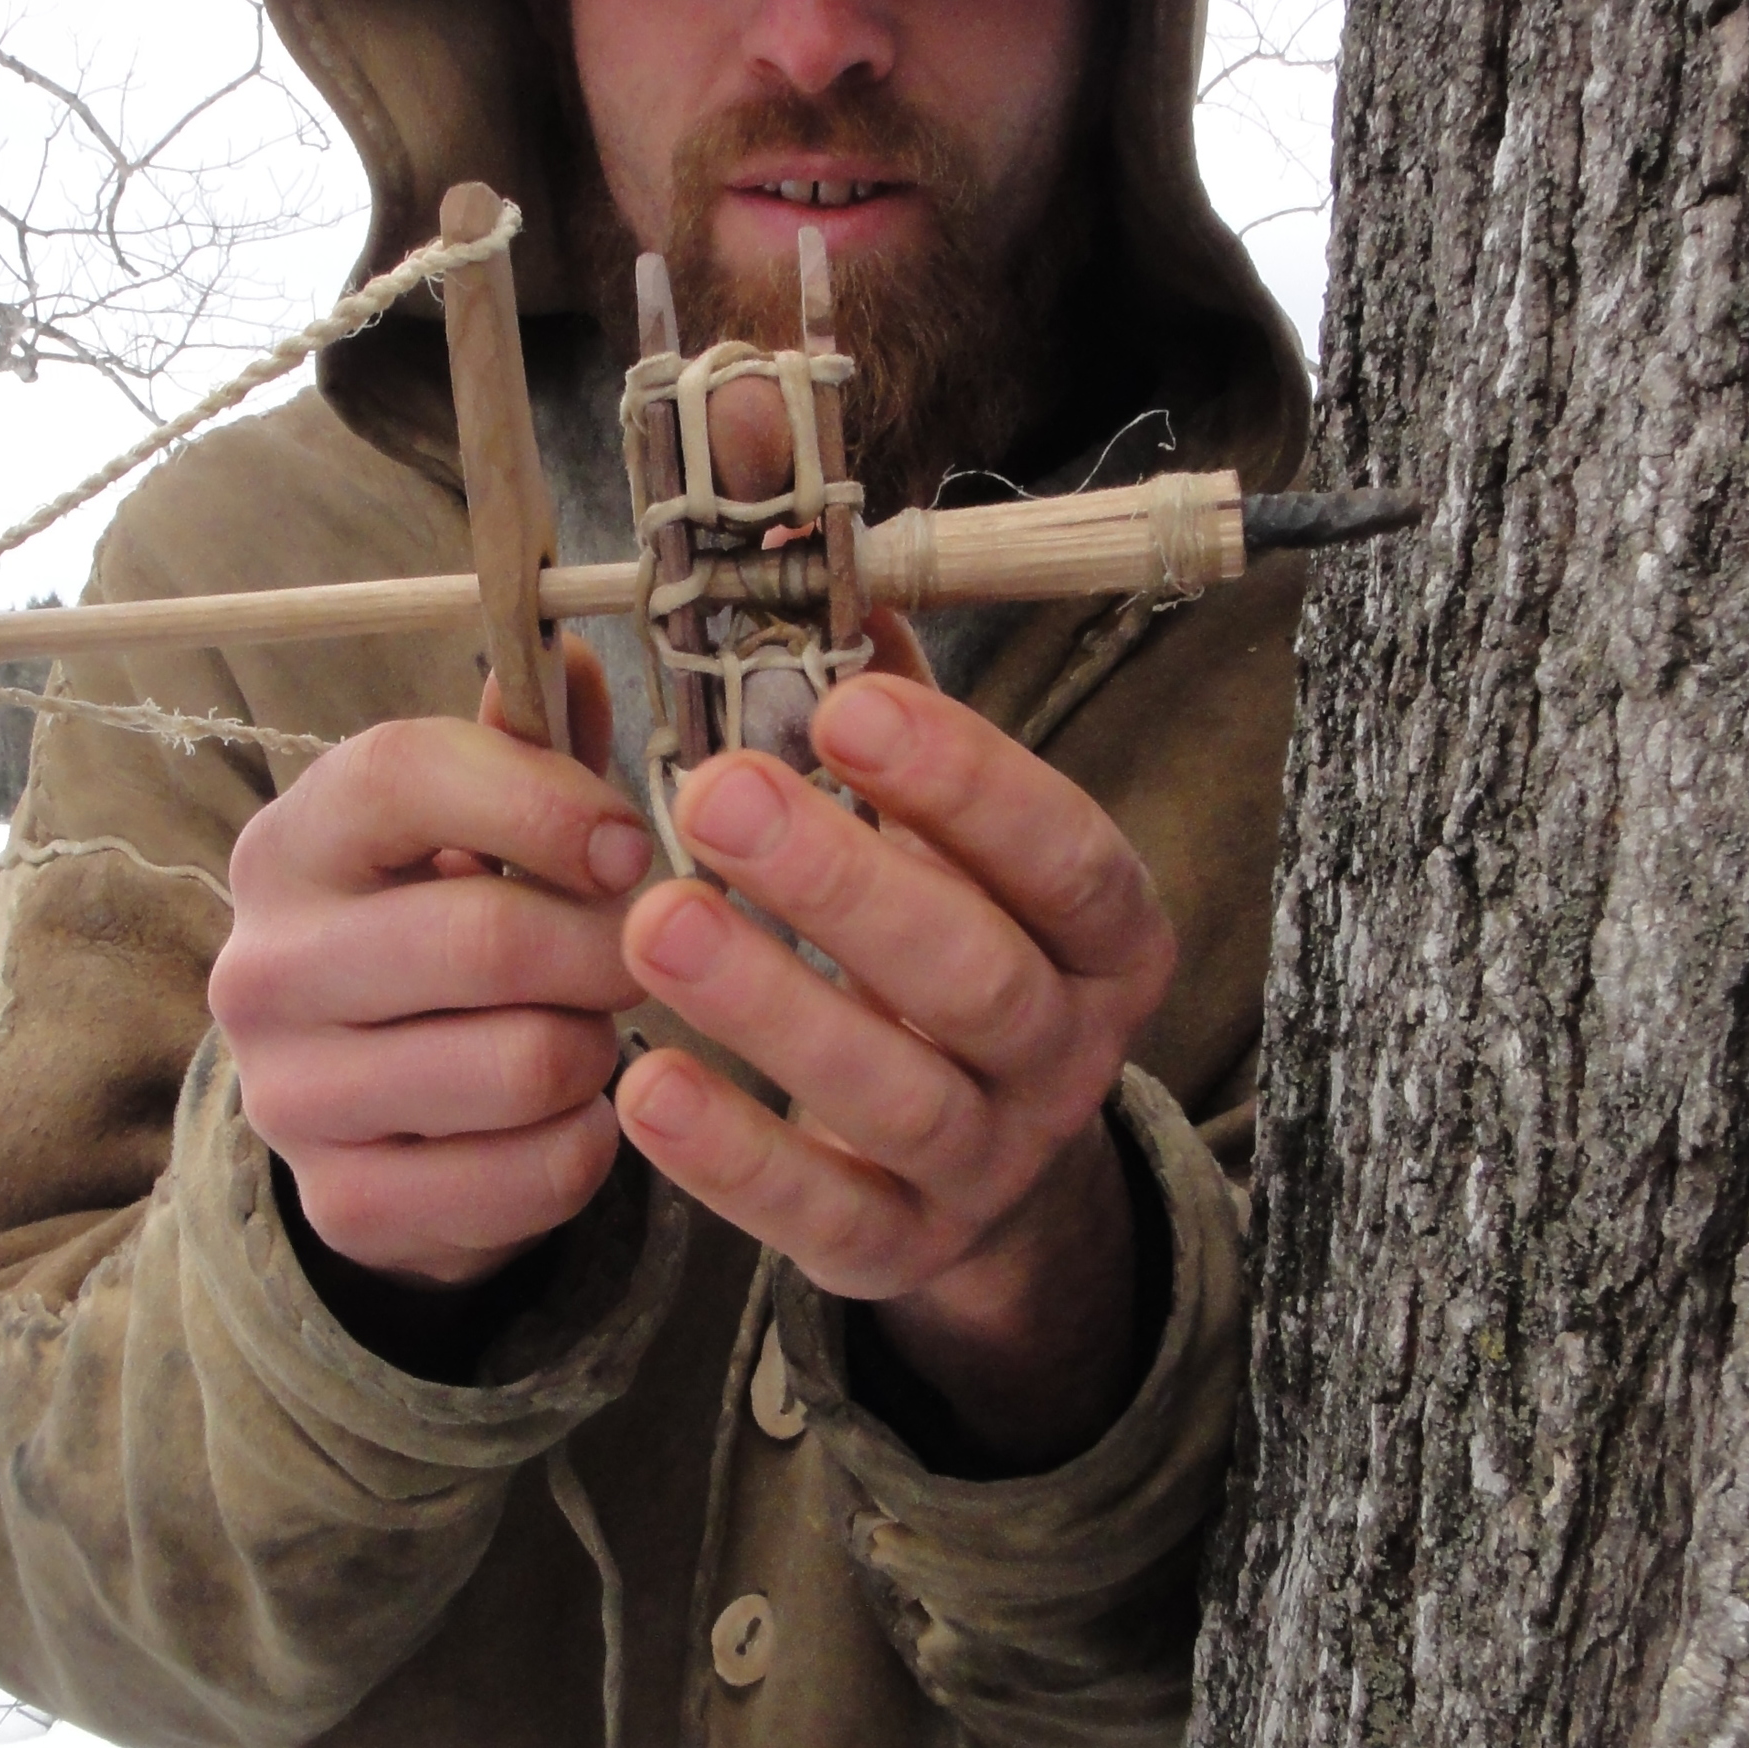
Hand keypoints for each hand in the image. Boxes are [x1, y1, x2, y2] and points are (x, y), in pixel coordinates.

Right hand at [210, 645, 647, 1289]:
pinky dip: (587, 1144)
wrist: (369, 1125)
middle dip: (608, 945)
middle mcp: (263, 967)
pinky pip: (535, 1174)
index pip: (401, 772)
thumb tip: (574, 650)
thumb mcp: (472, 831)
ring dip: (599, 1049)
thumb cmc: (441, 935)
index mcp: (291, 844)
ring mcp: (290, 1097)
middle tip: (647, 953)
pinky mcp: (347, 1205)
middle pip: (485, 936)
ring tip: (588, 1032)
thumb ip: (529, 745)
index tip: (630, 839)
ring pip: (524, 1063)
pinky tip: (570, 1116)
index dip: (543, 798)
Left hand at [613, 660, 1174, 1466]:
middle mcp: (1071, 1054)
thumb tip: (788, 498)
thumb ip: (877, 687)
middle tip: (717, 796)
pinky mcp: (900, 1249)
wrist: (976, 1162)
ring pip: (900, 1097)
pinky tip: (644, 1089)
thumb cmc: (936, 938)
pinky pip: (826, 1215)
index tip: (847, 705)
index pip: (1065, 856)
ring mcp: (992, 1163)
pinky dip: (735, 1162)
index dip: (968, 784)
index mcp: (1104, 935)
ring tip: (658, 925)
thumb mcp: (933, 825)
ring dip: (776, 1011)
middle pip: (977, 978)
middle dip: (847, 887)